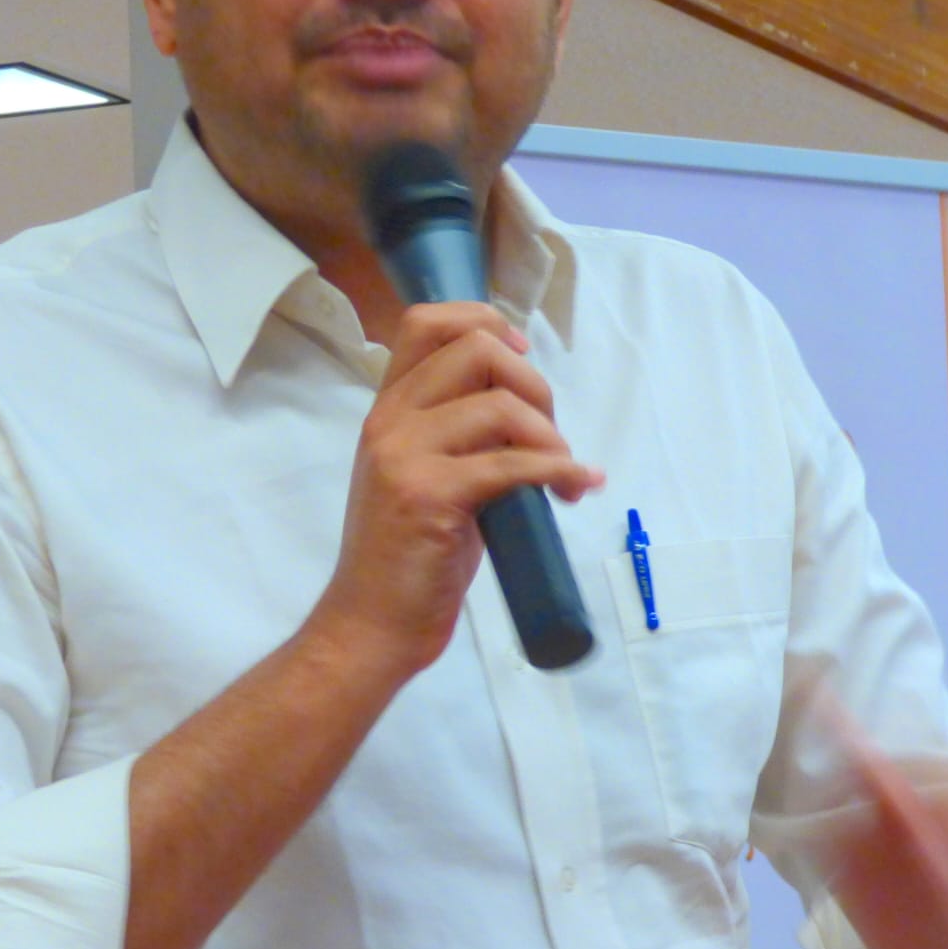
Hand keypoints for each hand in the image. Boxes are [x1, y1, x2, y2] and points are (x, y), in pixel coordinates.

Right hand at [308, 302, 604, 681]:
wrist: (370, 627)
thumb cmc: (406, 560)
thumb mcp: (423, 476)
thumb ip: (457, 435)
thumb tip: (525, 409)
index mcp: (387, 410)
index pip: (425, 322)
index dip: (483, 321)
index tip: (519, 357)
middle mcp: (389, 421)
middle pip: (475, 349)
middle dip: (533, 384)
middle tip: (549, 435)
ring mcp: (404, 456)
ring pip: (500, 405)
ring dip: (551, 436)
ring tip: (562, 475)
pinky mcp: (429, 496)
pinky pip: (513, 463)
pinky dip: (559, 470)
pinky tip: (576, 486)